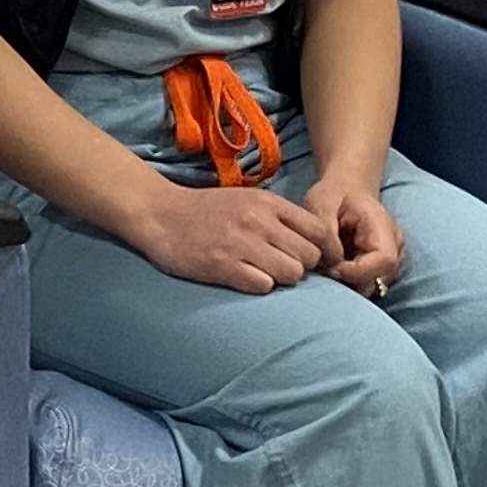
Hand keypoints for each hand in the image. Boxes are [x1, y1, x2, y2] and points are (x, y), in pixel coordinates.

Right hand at [122, 177, 342, 294]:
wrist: (160, 215)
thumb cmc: (207, 210)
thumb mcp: (248, 200)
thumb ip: (279, 217)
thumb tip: (314, 243)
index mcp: (268, 203)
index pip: (319, 230)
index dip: (325, 250)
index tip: (319, 261)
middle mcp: (259, 221)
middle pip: (309, 257)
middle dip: (302, 267)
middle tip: (284, 268)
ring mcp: (242, 244)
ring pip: (291, 274)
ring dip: (282, 279)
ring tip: (263, 274)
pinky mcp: (223, 266)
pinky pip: (263, 286)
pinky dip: (259, 286)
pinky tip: (245, 278)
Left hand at [304, 169, 405, 295]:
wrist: (346, 189)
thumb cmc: (334, 194)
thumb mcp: (322, 202)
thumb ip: (326, 231)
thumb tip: (333, 262)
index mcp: (384, 228)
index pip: (384, 261)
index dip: (356, 272)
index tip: (329, 267)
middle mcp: (394, 248)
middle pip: (378, 280)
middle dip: (348, 281)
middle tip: (323, 268)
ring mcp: (389, 261)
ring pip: (370, 287)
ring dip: (346, 283)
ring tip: (326, 266)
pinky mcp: (378, 270)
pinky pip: (364, 285)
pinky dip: (347, 282)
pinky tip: (332, 268)